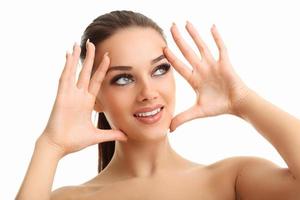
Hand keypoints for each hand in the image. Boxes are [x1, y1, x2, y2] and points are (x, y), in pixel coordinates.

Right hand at [40, 41, 126, 156]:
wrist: (59, 146)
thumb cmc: (74, 141)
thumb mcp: (97, 136)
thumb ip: (112, 134)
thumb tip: (126, 136)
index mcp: (87, 102)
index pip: (96, 81)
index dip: (102, 69)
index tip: (108, 57)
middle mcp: (78, 95)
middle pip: (85, 72)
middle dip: (90, 58)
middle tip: (92, 44)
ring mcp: (69, 95)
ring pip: (74, 72)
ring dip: (76, 58)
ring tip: (79, 44)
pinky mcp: (62, 96)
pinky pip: (65, 78)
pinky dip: (66, 66)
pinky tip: (69, 55)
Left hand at [164, 22, 250, 131]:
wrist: (237, 105)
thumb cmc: (219, 106)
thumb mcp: (198, 112)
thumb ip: (183, 118)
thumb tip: (169, 129)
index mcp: (194, 79)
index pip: (180, 66)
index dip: (171, 58)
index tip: (162, 48)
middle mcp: (201, 69)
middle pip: (188, 51)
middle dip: (179, 39)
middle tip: (171, 26)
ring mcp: (213, 65)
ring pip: (202, 46)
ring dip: (194, 35)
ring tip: (186, 23)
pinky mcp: (225, 63)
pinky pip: (220, 48)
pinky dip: (217, 38)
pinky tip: (212, 27)